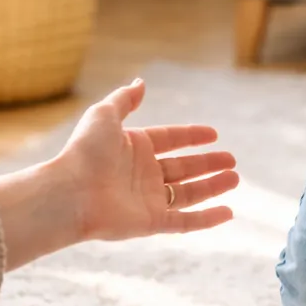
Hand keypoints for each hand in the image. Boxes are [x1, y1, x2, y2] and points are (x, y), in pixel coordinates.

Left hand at [55, 80, 238, 242]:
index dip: (192, 136)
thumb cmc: (84, 152)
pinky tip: (228, 213)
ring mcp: (148, 199)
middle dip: (208, 164)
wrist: (70, 193)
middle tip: (232, 160)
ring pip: (189, 193)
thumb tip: (141, 82)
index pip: (170, 140)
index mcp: (134, 148)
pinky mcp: (151, 222)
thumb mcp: (104, 115)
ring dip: (213, 187)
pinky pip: (185, 222)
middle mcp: (143, 174)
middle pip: (184, 167)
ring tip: (235, 178)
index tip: (214, 134)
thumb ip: (124, 99)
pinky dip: (208, 219)